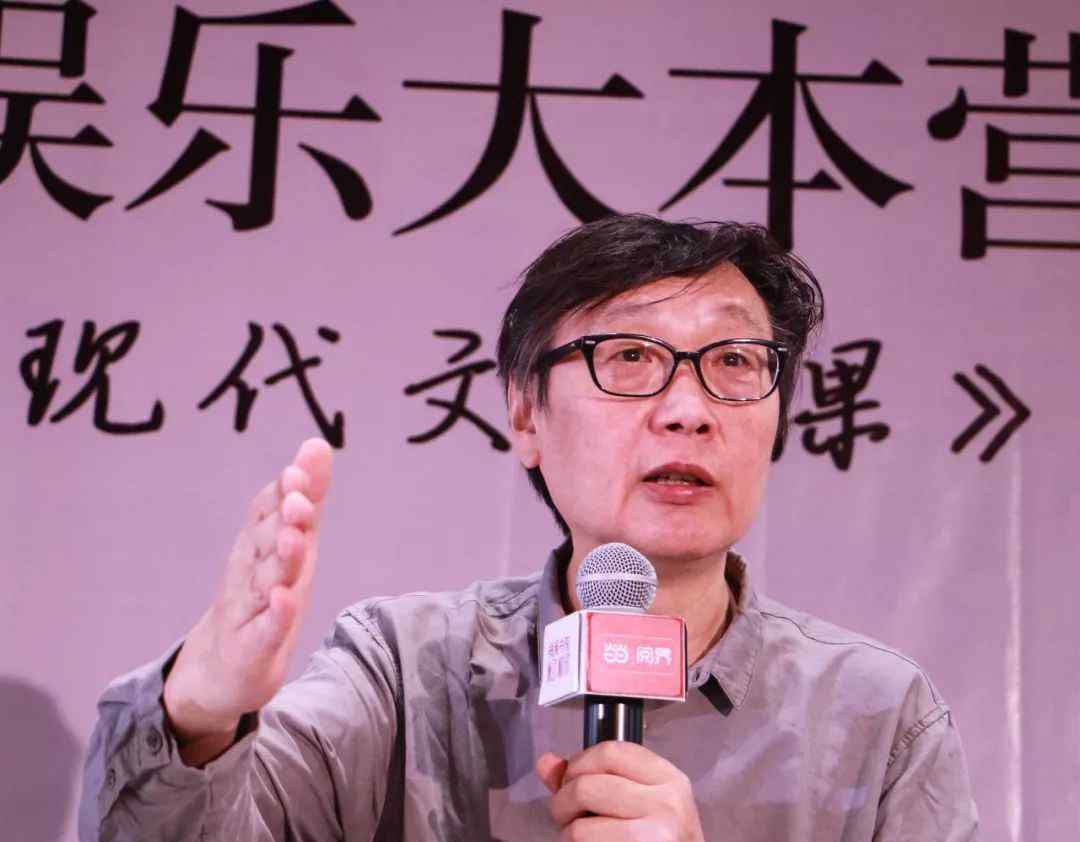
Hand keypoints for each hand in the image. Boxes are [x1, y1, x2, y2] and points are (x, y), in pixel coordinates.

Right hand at [162, 438, 332, 764]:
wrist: (219, 671)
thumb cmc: (263, 598)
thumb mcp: (290, 547)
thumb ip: (305, 498)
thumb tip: (317, 444)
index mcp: (259, 546)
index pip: (267, 512)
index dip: (282, 492)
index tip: (298, 471)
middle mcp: (249, 573)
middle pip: (265, 542)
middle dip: (283, 519)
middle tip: (299, 499)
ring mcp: (248, 612)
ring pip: (265, 582)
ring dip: (281, 560)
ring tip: (295, 540)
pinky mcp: (252, 649)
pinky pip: (264, 631)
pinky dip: (274, 616)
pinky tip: (284, 600)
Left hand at [536, 743, 705, 841]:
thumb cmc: (658, 838)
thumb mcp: (638, 802)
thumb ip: (594, 778)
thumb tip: (546, 763)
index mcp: (668, 778)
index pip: (610, 751)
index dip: (579, 763)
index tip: (573, 779)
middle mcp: (666, 802)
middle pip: (587, 785)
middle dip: (563, 801)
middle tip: (567, 816)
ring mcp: (655, 833)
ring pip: (579, 825)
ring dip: (568, 832)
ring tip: (579, 836)